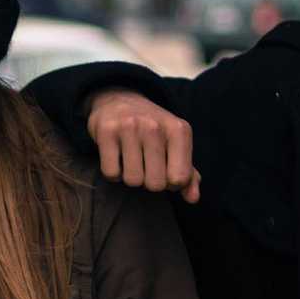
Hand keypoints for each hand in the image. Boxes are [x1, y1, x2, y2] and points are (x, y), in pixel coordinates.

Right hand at [87, 88, 200, 202]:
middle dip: (150, 181)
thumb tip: (193, 198)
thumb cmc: (153, 129)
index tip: (165, 170)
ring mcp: (129, 127)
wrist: (119, 99)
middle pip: (155, 184)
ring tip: (131, 159)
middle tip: (146, 165)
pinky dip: (113, 173)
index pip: (179, 178)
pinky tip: (117, 157)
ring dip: (131, 177)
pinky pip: (111, 173)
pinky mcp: (106, 131)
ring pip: (132, 180)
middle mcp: (155, 126)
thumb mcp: (175, 144)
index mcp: (178, 130)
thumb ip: (188, 174)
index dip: (172, 183)